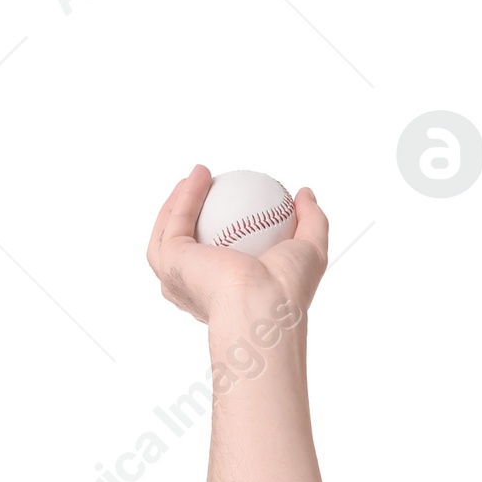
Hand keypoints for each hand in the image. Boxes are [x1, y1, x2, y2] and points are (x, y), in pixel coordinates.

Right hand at [146, 165, 329, 331]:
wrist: (266, 306)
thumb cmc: (289, 290)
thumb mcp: (311, 250)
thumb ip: (312, 221)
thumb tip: (305, 194)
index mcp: (227, 293)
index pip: (218, 260)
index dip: (222, 229)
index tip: (235, 201)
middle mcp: (199, 290)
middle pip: (186, 248)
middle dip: (189, 217)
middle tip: (208, 186)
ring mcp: (181, 278)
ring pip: (168, 234)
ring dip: (177, 203)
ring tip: (195, 176)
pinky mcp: (171, 263)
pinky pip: (176, 221)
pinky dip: (186, 196)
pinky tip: (200, 174)